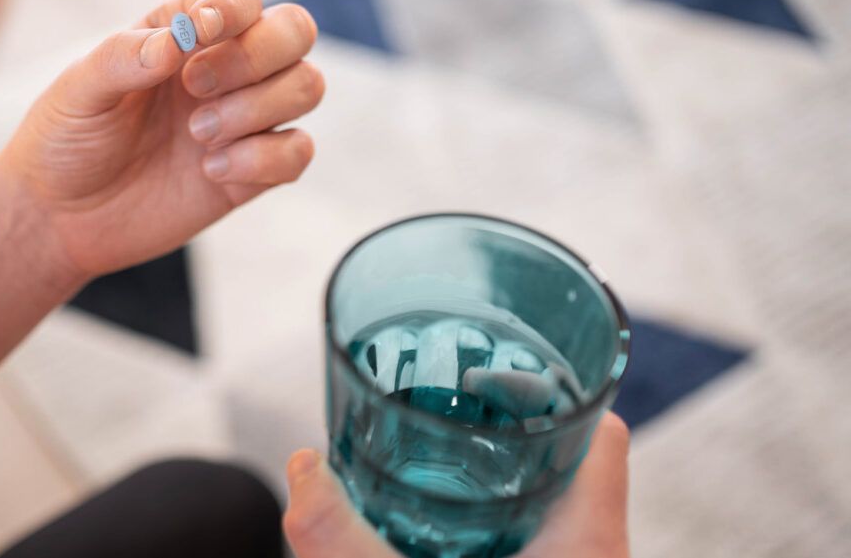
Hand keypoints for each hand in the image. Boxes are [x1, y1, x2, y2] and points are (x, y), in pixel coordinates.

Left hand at [1, 0, 322, 276]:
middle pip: (295, 31)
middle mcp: (225, 68)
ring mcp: (245, 120)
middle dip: (256, 56)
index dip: (232, 8)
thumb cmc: (65, 140)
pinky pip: (299, 151)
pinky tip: (210, 171)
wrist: (61, 218)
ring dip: (257, 108)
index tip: (198, 35)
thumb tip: (177, 41)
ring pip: (307, 86)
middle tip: (195, 88)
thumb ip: (124, 57)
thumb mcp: (78, 90)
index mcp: (184, 33)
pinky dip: (263, 159)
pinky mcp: (254, 172)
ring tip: (196, 135)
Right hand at [283, 412, 630, 557]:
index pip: (600, 431)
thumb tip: (301, 468)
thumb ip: (340, 539)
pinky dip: (480, 531)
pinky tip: (429, 533)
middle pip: (563, 462)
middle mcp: (590, 555)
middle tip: (434, 407)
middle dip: (498, 431)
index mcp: (588, 542)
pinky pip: (519, 547)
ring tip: (424, 460)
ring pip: (540, 510)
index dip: (554, 385)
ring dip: (486, 484)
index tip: (492, 364)